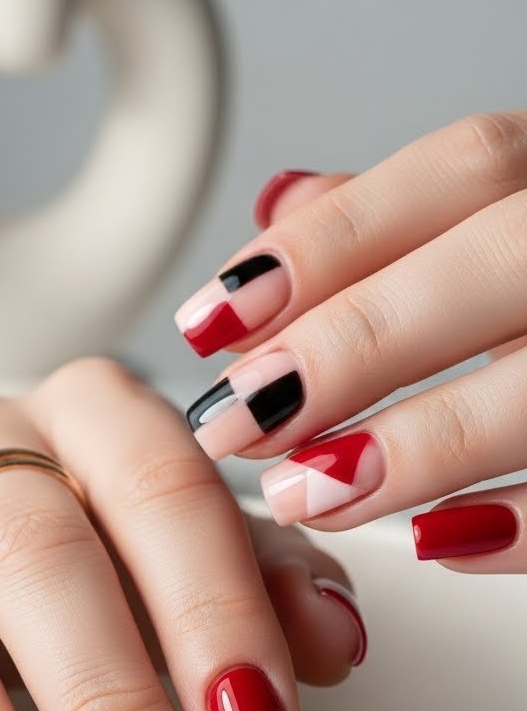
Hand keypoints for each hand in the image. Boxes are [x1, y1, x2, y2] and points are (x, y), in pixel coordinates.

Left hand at [178, 112, 526, 571]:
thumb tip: (280, 208)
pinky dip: (526, 524)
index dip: (330, 243)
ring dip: (425, 442)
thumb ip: (402, 224)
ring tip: (312, 490)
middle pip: (507, 258)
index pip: (465, 168)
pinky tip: (437, 542)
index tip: (215, 320)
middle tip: (241, 418)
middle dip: (358, 342)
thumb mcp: (506, 227)